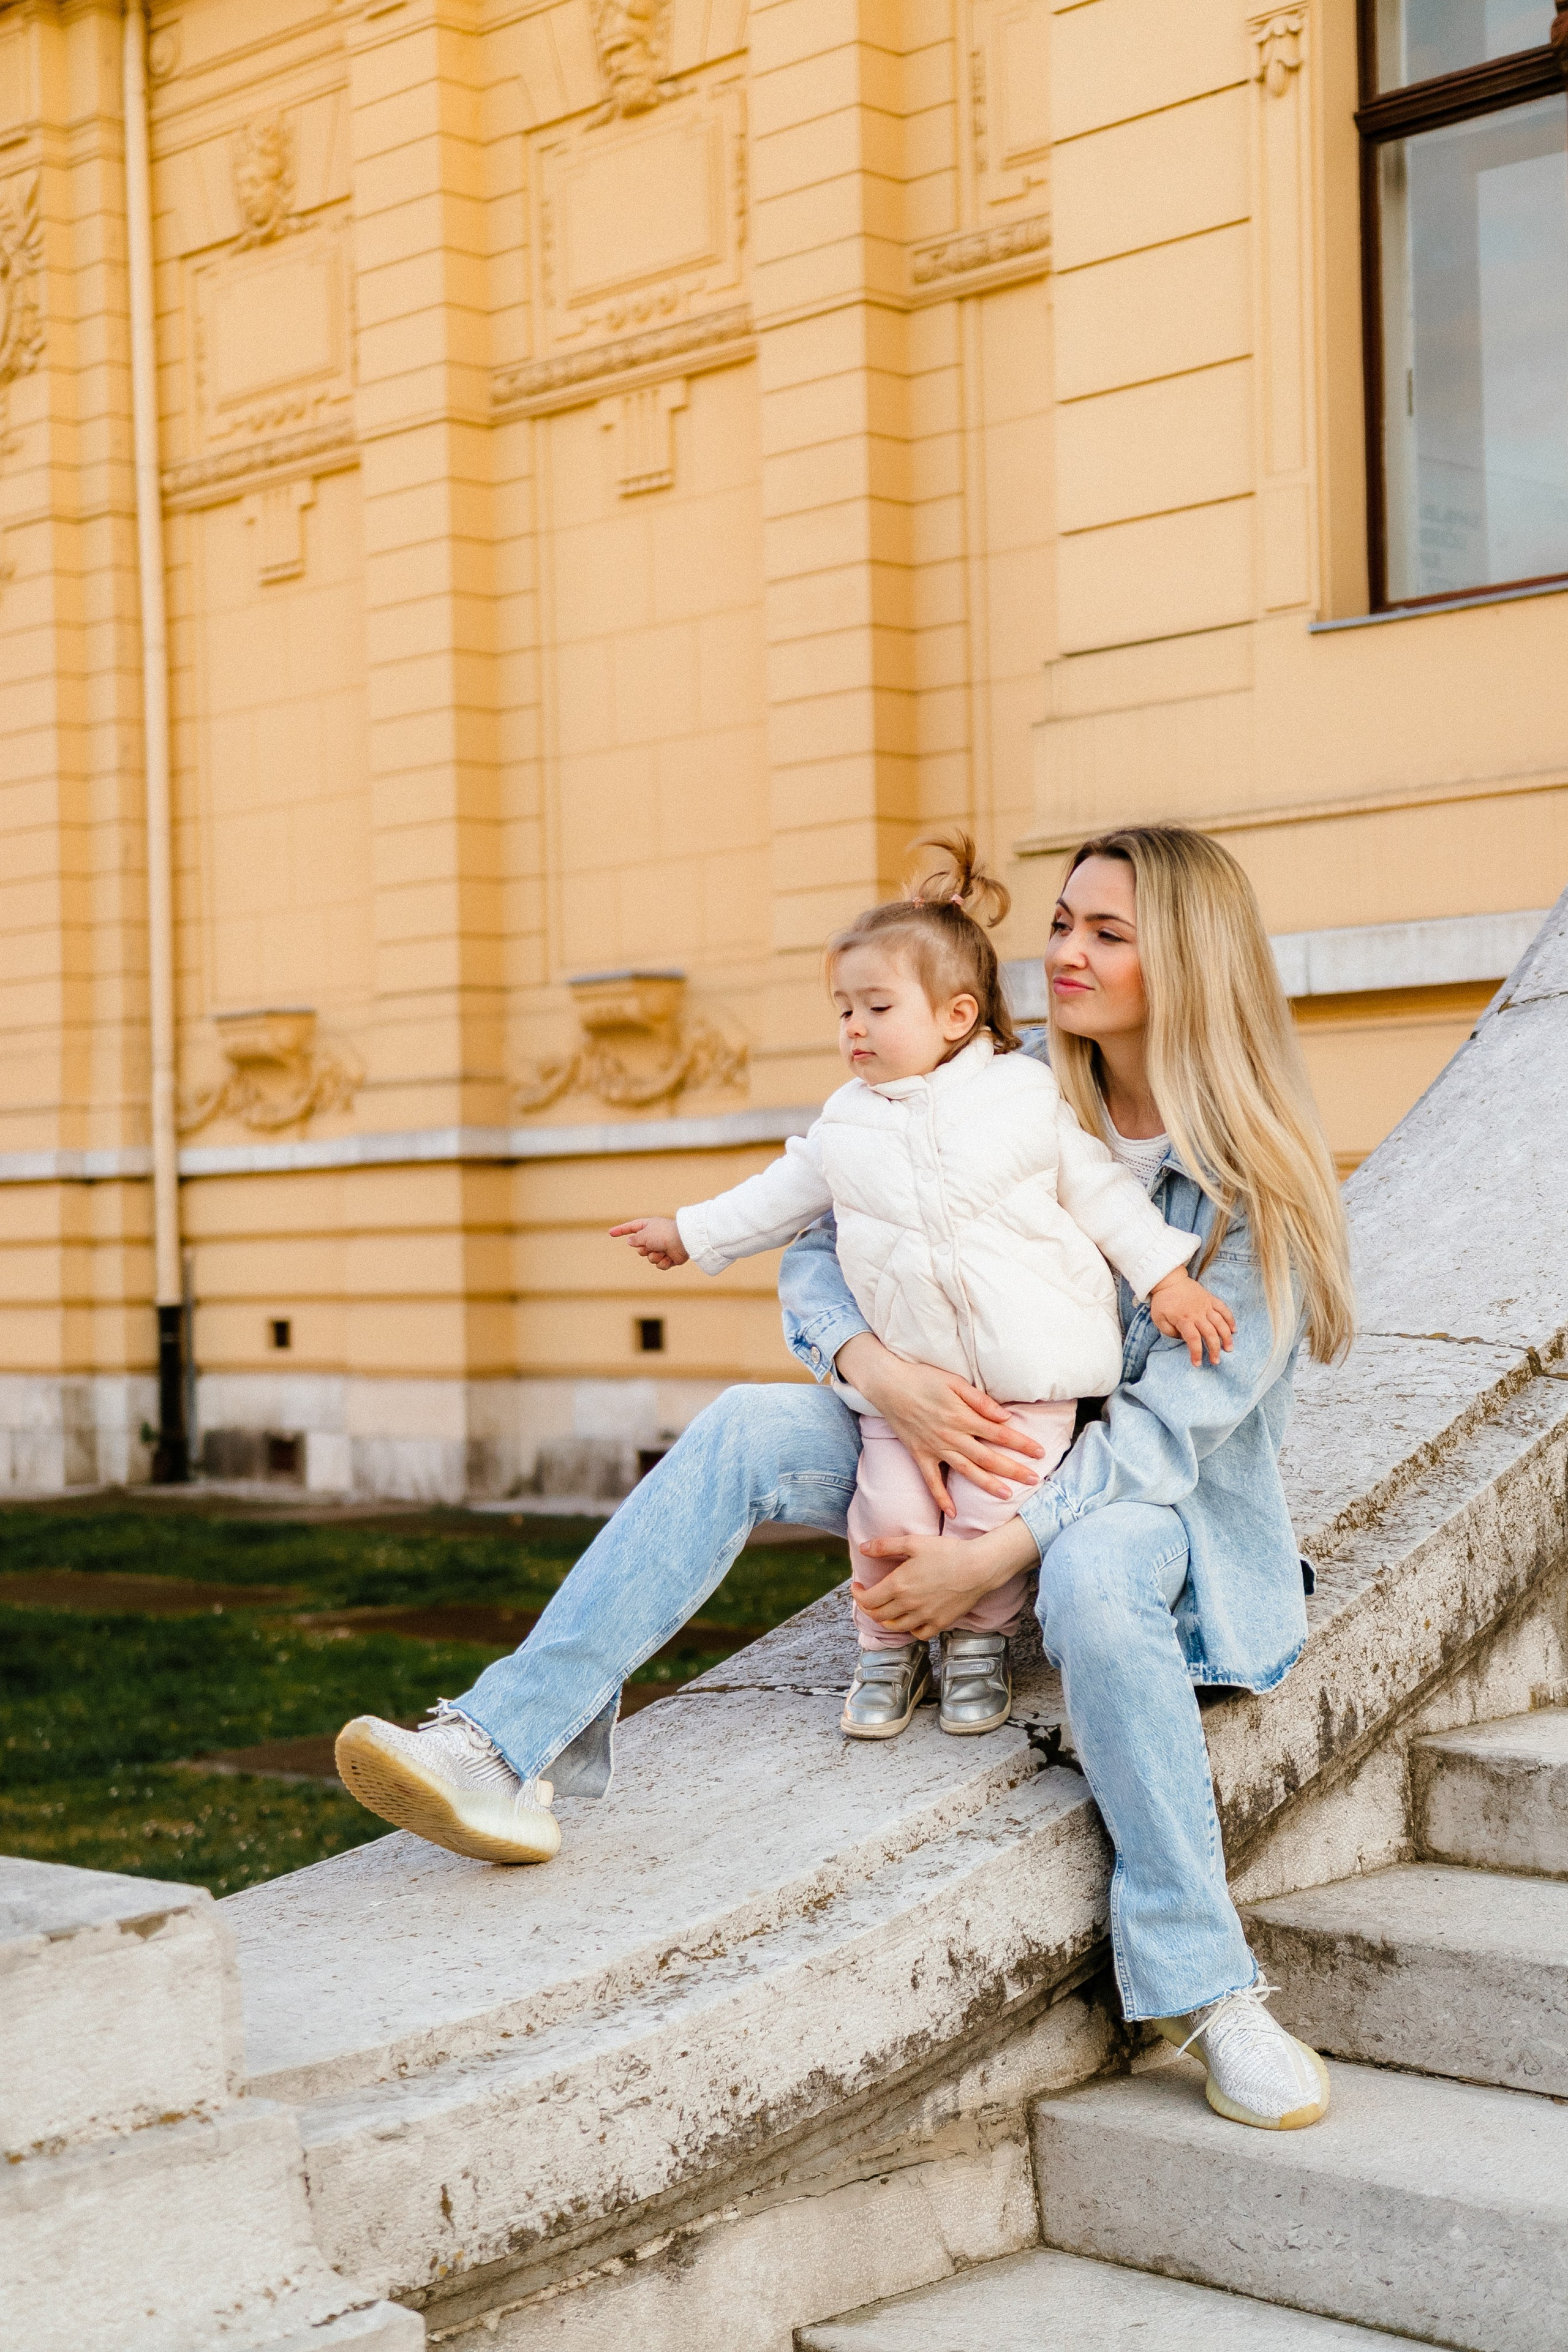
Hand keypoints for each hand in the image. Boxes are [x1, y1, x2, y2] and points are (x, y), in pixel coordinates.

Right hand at [610, 1216, 687, 1269]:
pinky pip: (660, 1264)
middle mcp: (655, 1236)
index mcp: (649, 1226)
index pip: (631, 1228)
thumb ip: (635, 1239)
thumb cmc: (663, 1234)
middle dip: (644, 1249)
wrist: (683, 1242)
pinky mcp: (669, 1258)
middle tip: (652, 1245)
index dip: (620, 1230)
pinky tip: (670, 1257)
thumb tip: (630, 1241)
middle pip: (640, 1248)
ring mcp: (662, 1247)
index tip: (610, 1233)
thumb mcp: (644, 1235)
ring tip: (663, 1251)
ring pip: (649, 1258)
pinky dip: (663, 1262)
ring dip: (654, 1256)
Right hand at [836, 1334, 1047, 1513]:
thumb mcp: (955, 1382)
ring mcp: (934, 1448)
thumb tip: (1005, 1418)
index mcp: (963, 1416)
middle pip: (988, 1457)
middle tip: (1035, 1479)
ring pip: (966, 1470)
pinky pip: (930, 1480)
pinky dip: (940, 1497)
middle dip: (1013, 1469)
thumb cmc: (923, 1378)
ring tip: (1007, 1495)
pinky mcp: (919, 1454)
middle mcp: (951, 1436)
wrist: (888, 1385)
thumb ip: (980, 1401)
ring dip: (987, 1484)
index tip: (1040, 1452)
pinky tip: (952, 1512)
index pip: (1000, 1434)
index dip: (1021, 1444)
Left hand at [853, 1517, 1037, 1640]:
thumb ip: (885, 1546)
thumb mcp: (913, 1542)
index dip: (857, 1594)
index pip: (868, 1600)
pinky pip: (918, 1634)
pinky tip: (909, 1619)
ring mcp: (924, 1617)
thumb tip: (862, 1548)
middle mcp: (908, 1605)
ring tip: (885, 1608)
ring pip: (895, 1627)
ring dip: (884, 1619)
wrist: (978, 1567)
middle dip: (868, 1607)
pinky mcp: (940, 1623)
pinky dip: (909, 1629)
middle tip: (869, 1597)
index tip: (857, 1586)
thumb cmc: (947, 1551)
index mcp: (898, 1585)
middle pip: (878, 1615)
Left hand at [1147, 1268, 1234, 1365]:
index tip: (1198, 1364)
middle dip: (1214, 1349)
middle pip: (1210, 1334)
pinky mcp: (1211, 1299)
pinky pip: (1224, 1309)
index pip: (1193, 1340)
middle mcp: (1197, 1313)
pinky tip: (1234, 1330)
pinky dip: (1230, 1320)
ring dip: (1226, 1337)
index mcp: (1184, 1319)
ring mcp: (1206, 1305)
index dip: (1197, 1353)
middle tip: (1216, 1361)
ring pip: (1220, 1323)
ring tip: (1229, 1349)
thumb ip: (1169, 1331)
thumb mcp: (1158, 1318)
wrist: (1169, 1279)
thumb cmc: (1163, 1300)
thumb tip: (1182, 1338)